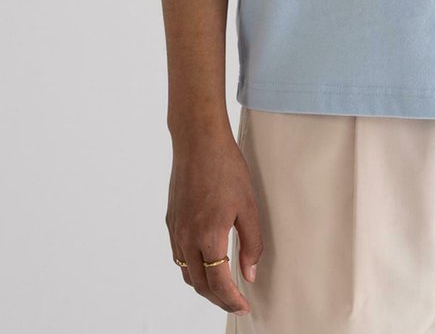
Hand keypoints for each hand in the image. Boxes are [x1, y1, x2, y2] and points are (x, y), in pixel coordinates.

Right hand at [165, 123, 262, 315]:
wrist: (198, 141)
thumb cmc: (226, 168)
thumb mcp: (248, 205)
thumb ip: (251, 243)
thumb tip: (249, 274)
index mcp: (208, 236)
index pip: (218, 283)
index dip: (231, 300)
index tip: (243, 305)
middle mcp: (187, 238)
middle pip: (200, 284)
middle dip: (218, 298)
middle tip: (235, 300)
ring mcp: (176, 230)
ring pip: (186, 272)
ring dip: (203, 284)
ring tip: (222, 285)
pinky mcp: (171, 221)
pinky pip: (179, 255)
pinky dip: (192, 266)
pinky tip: (205, 260)